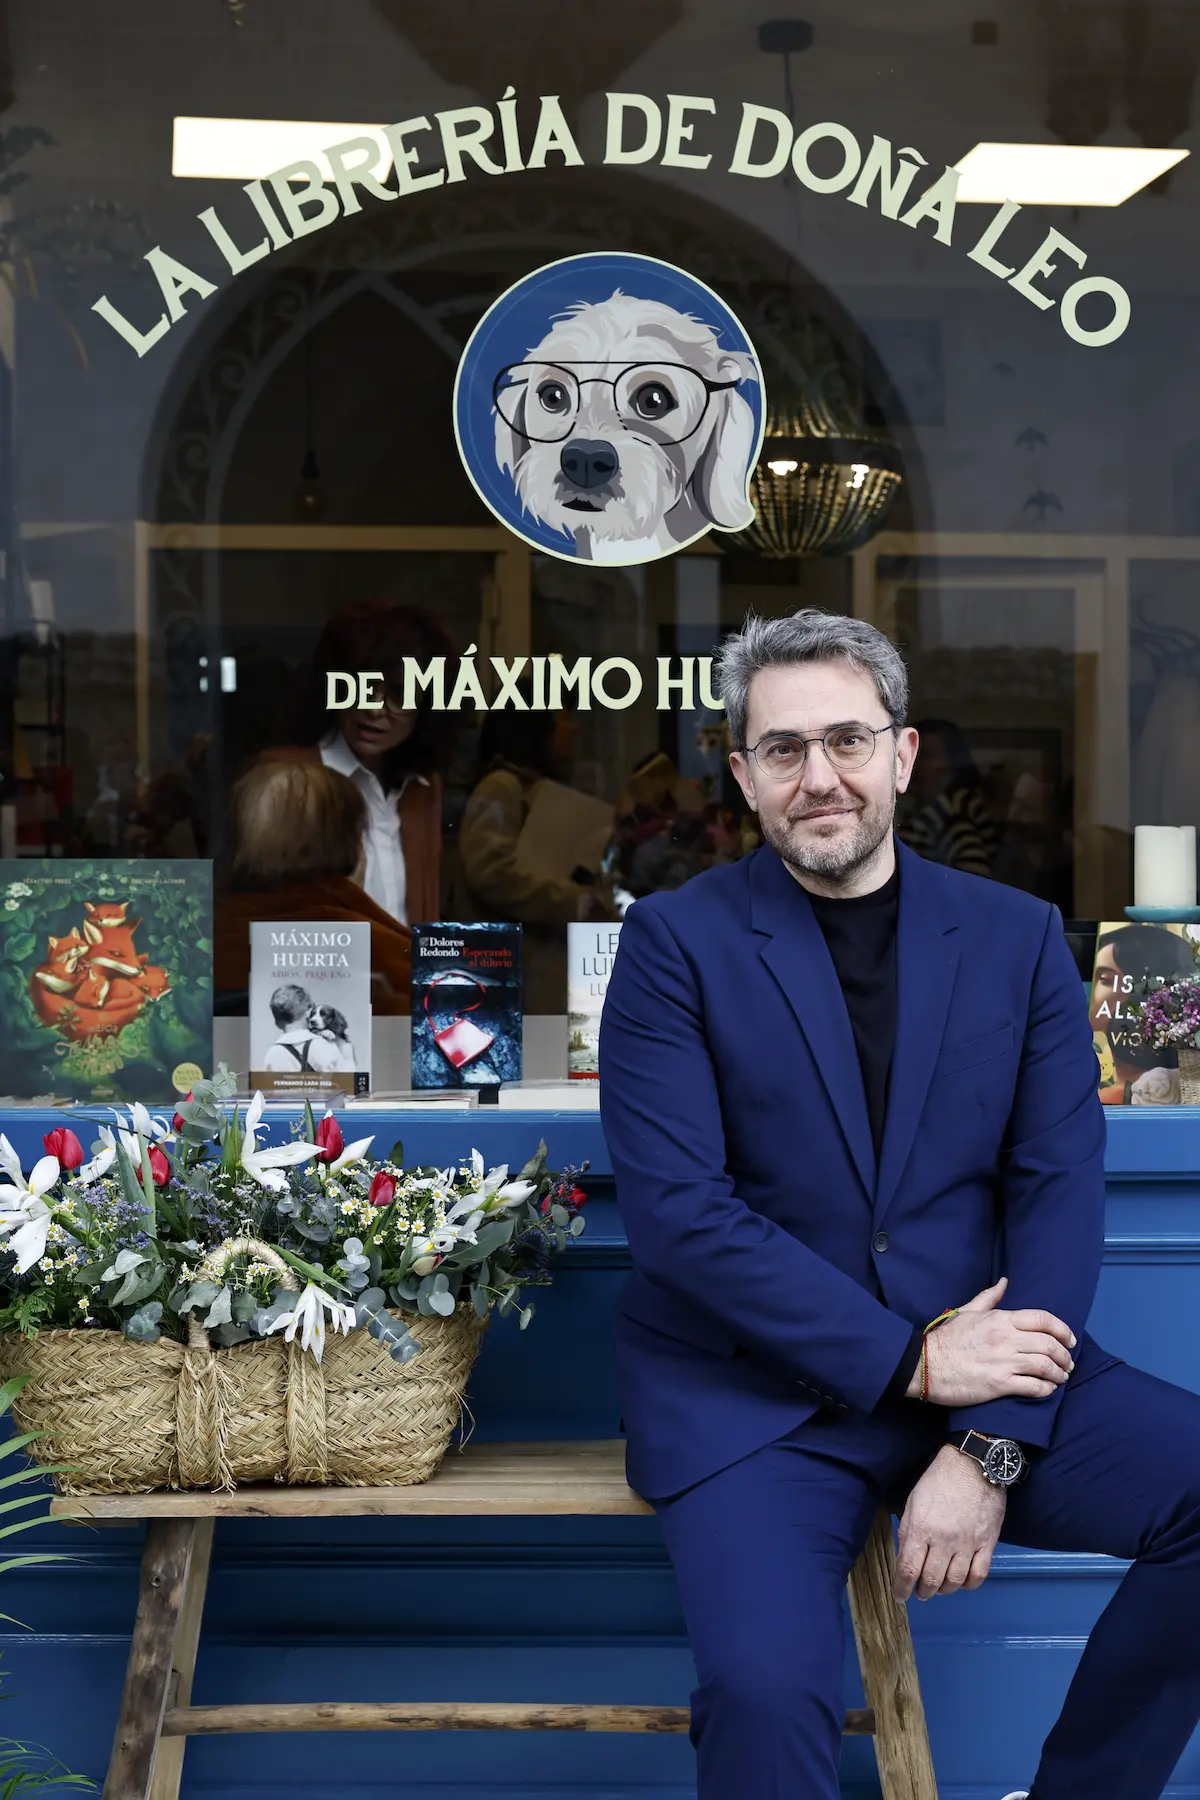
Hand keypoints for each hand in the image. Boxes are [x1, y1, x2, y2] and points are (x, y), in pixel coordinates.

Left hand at [892, 1445, 1005, 1600]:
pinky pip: (979, 1575)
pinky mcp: (987, 1543)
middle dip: (923, 1591)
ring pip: (955, 1581)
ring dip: (944, 1589)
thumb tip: (904, 1558)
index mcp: (921, 1529)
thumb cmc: (938, 1480)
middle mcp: (944, 1541)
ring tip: (939, 1587)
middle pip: (932, 1580)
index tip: (900, 1596)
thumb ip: (907, 1531)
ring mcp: (968, 1544)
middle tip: (921, 1592)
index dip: (902, 1588)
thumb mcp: (912, 1502)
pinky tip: (962, 1581)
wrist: (972, 1464)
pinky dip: (969, 1585)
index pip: (908, 1569)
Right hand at [905, 1275, 1075, 1406]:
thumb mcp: (967, 1312)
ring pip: (1046, 1366)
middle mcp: (1005, 1338)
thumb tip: (1005, 1282)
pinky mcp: (999, 1384)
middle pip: (1049, 1344)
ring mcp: (1003, 1361)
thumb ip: (989, 1297)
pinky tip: (1048, 1390)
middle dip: (1065, 1355)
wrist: (924, 1364)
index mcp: (1000, 1319)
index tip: (1070, 1340)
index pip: (1043, 1319)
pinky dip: (1046, 1389)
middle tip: (1068, 1363)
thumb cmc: (946, 1339)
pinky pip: (1033, 1387)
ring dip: (1059, 1373)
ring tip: (1061, 1378)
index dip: (1063, 1330)